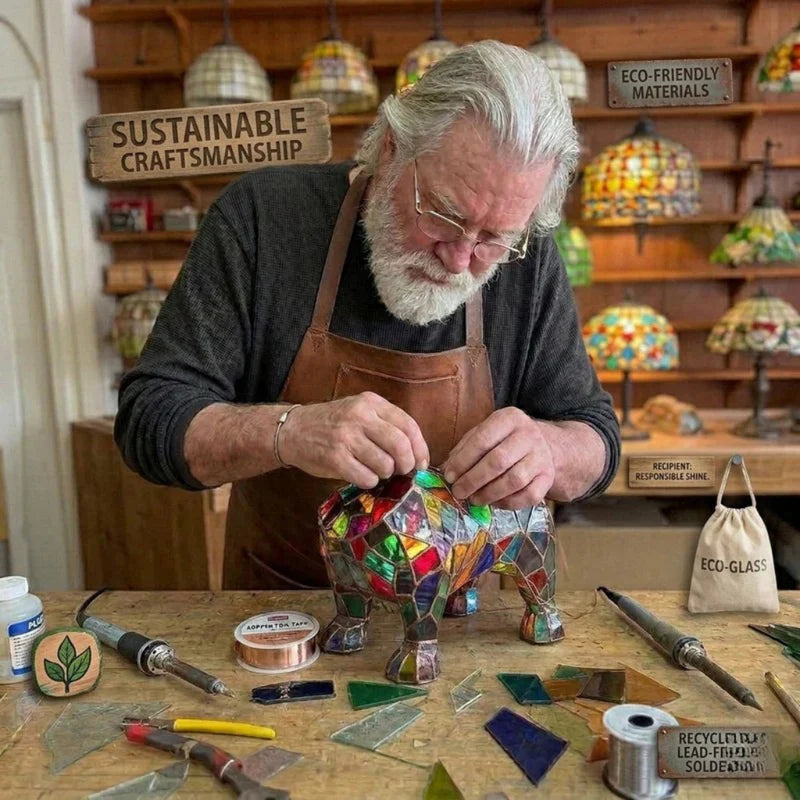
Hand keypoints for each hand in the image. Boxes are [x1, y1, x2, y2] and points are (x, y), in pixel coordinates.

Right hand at [279, 393, 428, 488]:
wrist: (293, 430)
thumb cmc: (333, 423)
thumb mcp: (359, 411)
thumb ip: (386, 424)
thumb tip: (417, 453)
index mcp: (370, 403)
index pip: (408, 425)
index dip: (420, 448)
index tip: (422, 463)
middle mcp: (359, 417)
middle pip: (400, 446)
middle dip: (407, 464)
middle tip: (402, 471)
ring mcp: (346, 437)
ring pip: (385, 465)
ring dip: (385, 474)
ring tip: (375, 470)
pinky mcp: (335, 458)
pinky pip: (366, 478)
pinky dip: (369, 481)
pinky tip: (361, 475)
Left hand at [441, 407, 554, 508]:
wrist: (545, 446)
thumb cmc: (504, 440)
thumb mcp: (485, 434)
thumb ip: (464, 449)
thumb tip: (446, 470)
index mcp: (509, 418)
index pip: (482, 440)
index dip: (463, 461)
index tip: (449, 476)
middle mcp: (529, 434)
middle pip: (498, 461)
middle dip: (473, 480)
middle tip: (458, 492)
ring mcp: (542, 456)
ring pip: (514, 480)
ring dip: (489, 494)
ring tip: (474, 499)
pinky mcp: (548, 477)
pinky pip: (528, 496)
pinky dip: (508, 503)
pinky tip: (494, 502)